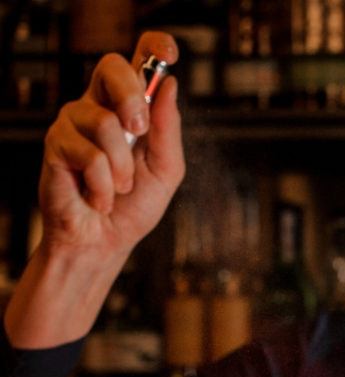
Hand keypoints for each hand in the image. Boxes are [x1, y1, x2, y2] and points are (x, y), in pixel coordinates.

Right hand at [39, 32, 183, 257]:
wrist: (102, 243)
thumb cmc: (132, 209)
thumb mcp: (165, 171)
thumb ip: (167, 130)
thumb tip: (169, 85)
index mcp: (128, 109)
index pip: (136, 62)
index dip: (152, 48)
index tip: (168, 54)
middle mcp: (98, 107)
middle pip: (111, 66)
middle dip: (132, 97)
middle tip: (138, 132)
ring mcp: (74, 123)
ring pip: (105, 123)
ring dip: (121, 169)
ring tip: (118, 190)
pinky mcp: (56, 145)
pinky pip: (89, 156)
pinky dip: (103, 186)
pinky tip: (97, 198)